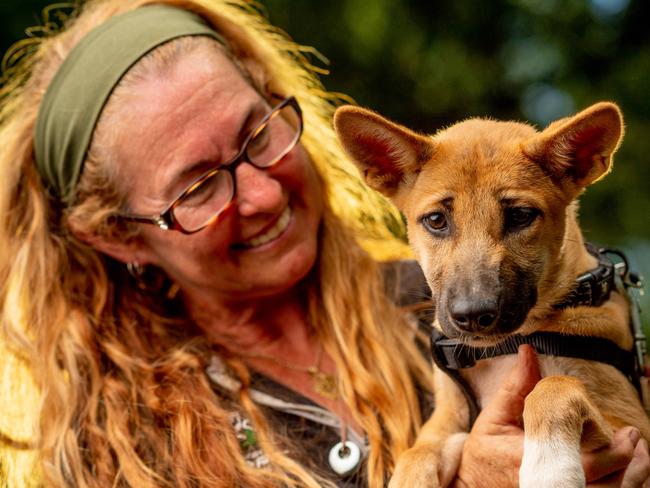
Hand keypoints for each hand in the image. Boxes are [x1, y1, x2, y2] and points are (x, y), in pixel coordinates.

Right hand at [452, 345, 649, 486]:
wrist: (472, 486)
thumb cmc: (484, 453)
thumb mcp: (494, 416)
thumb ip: (516, 387)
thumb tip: (527, 353)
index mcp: (530, 462)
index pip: (582, 462)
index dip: (611, 450)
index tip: (625, 432)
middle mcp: (546, 486)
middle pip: (602, 483)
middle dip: (627, 462)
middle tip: (634, 438)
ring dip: (630, 476)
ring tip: (640, 454)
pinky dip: (618, 486)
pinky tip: (628, 473)